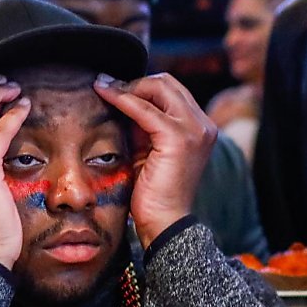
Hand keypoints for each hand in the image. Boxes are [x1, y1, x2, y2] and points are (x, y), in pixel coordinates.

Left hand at [95, 72, 217, 240]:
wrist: (164, 223)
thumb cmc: (152, 192)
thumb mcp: (148, 149)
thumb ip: (143, 125)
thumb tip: (120, 98)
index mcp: (200, 127)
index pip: (171, 91)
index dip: (141, 87)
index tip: (112, 88)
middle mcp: (203, 125)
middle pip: (167, 83)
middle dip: (135, 83)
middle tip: (107, 88)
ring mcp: (194, 130)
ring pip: (159, 88)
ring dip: (127, 87)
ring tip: (102, 89)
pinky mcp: (178, 138)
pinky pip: (144, 108)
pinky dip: (123, 98)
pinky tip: (105, 95)